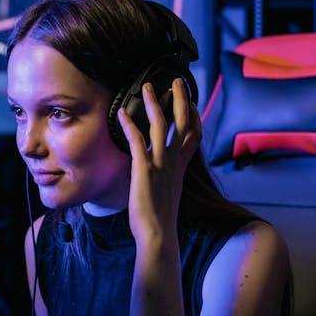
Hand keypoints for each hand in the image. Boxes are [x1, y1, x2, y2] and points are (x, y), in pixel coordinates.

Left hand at [117, 78, 201, 242]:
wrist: (159, 235)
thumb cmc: (160, 219)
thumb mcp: (168, 192)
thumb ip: (166, 177)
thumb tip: (157, 172)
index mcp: (181, 167)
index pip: (194, 135)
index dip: (194, 115)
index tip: (190, 100)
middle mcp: (174, 162)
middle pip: (183, 122)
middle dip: (181, 98)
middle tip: (177, 80)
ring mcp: (161, 164)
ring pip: (161, 125)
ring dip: (153, 103)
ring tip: (146, 87)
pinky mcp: (145, 169)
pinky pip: (137, 140)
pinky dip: (129, 124)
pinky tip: (121, 113)